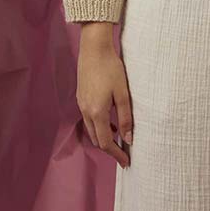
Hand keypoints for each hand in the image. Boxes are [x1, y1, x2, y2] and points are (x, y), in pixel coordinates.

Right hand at [76, 23, 133, 167]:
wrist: (93, 48)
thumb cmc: (111, 68)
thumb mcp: (122, 93)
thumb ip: (125, 117)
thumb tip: (128, 139)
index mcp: (97, 112)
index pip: (105, 142)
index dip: (116, 154)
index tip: (126, 161)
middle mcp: (86, 111)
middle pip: (96, 139)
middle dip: (109, 149)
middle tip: (124, 153)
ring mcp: (81, 104)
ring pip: (92, 130)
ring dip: (104, 137)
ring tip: (119, 139)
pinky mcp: (81, 97)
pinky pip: (89, 119)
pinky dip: (99, 126)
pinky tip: (110, 122)